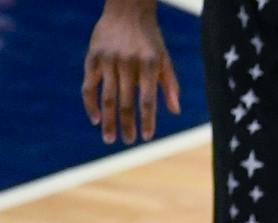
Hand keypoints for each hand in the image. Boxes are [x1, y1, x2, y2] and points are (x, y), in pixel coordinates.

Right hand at [82, 6, 179, 144]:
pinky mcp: (93, 58)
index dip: (147, 120)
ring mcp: (108, 61)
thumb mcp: (165, 58)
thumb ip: (170, 84)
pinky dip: (91, 104)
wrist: (127, 9)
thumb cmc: (150, 38)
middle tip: (126, 142)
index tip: (147, 138)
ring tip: (109, 138)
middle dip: (126, 125)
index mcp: (150, 66)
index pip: (148, 100)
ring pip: (107, 97)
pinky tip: (95, 119)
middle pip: (126, 102)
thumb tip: (175, 111)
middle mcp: (128, 64)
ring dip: (108, 120)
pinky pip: (89, 85)